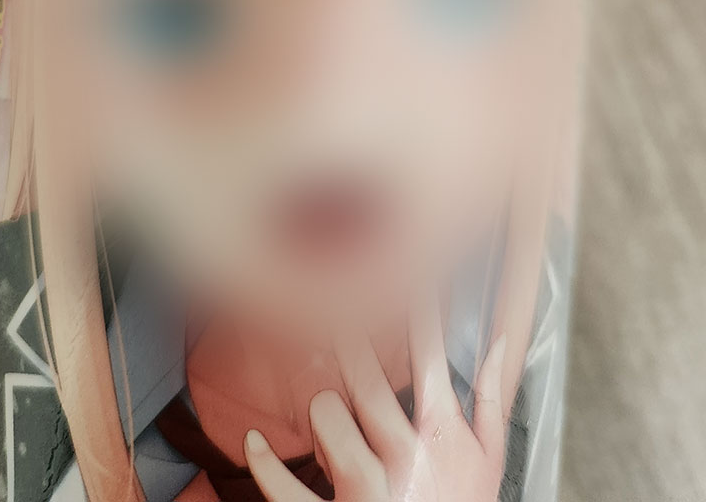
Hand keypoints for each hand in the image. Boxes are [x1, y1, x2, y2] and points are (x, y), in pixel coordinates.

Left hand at [243, 315, 507, 501]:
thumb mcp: (490, 463)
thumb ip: (491, 402)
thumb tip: (496, 345)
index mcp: (442, 437)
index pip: (430, 357)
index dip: (419, 311)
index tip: (407, 270)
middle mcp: (406, 457)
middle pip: (366, 378)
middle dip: (348, 337)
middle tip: (333, 306)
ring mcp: (369, 489)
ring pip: (327, 416)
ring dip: (322, 414)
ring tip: (329, 423)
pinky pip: (287, 487)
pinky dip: (266, 465)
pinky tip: (256, 441)